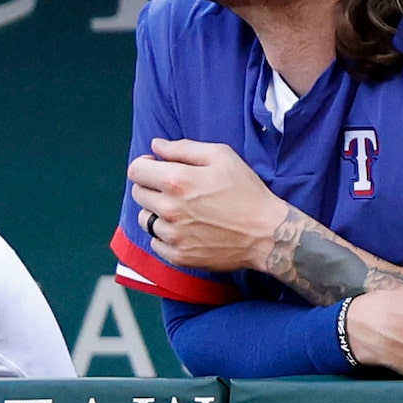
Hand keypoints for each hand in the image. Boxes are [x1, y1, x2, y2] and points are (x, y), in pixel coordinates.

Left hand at [126, 139, 287, 272]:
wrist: (266, 233)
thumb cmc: (246, 191)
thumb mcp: (221, 156)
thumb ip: (183, 148)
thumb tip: (155, 146)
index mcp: (176, 181)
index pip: (136, 171)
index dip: (144, 165)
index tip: (155, 167)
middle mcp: (169, 209)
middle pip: (138, 194)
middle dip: (150, 186)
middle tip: (173, 188)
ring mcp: (172, 236)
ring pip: (145, 219)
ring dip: (156, 212)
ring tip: (180, 210)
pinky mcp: (178, 256)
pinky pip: (156, 242)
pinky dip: (164, 235)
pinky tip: (184, 229)